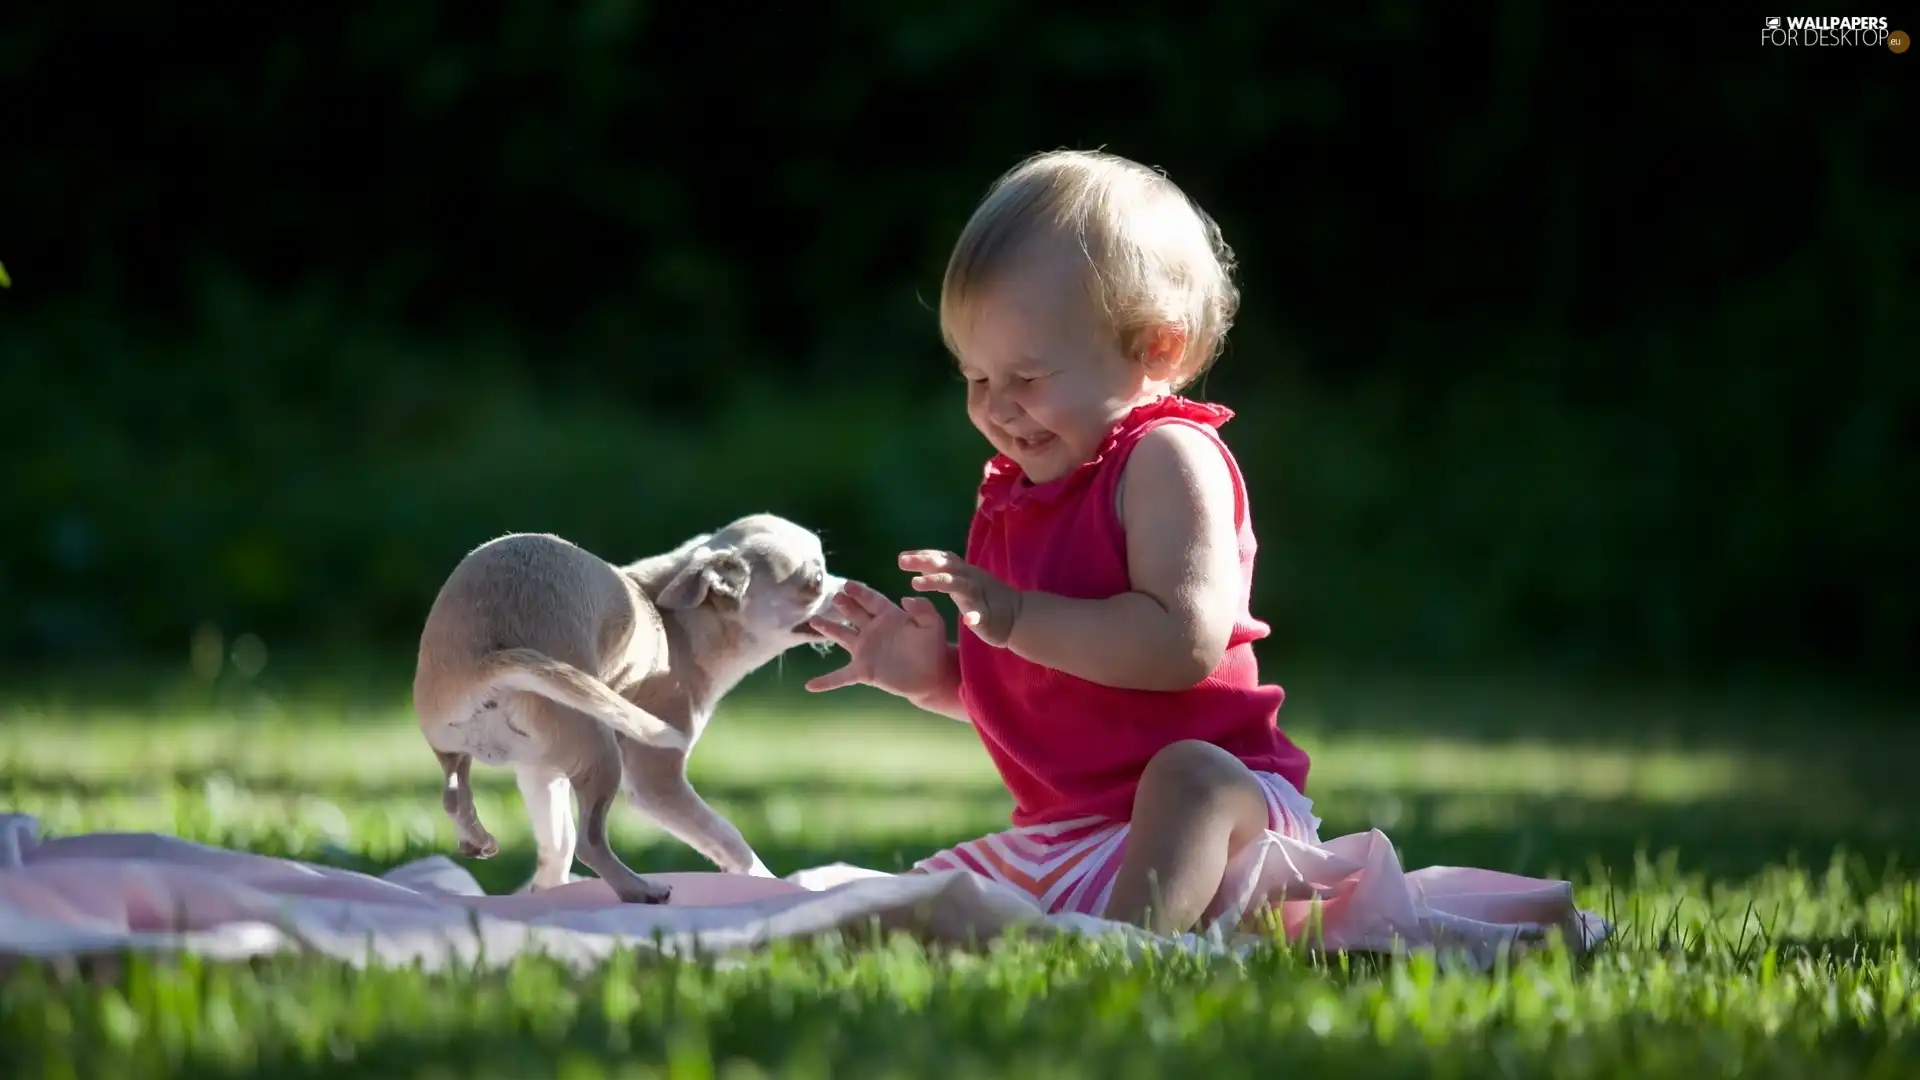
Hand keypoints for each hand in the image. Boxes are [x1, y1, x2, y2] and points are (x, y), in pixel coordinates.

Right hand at [805, 579, 953, 701]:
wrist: (932, 676)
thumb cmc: (933, 647)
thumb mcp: (933, 624)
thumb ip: (923, 609)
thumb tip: (907, 598)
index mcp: (889, 615)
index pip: (871, 600)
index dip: (860, 592)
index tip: (848, 585)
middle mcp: (873, 630)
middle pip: (854, 613)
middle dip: (843, 604)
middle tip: (834, 597)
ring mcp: (866, 650)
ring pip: (842, 635)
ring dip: (827, 628)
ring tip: (812, 620)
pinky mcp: (864, 670)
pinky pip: (841, 676)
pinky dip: (826, 681)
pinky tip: (810, 685)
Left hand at [899, 549, 1022, 647]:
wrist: (1017, 615)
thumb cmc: (984, 597)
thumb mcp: (961, 581)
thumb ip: (942, 572)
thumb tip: (917, 562)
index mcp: (963, 572)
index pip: (942, 558)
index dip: (923, 555)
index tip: (902, 557)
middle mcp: (970, 579)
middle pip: (946, 566)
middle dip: (924, 562)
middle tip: (901, 562)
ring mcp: (979, 597)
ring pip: (958, 585)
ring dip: (937, 581)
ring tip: (916, 584)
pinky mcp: (988, 616)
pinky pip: (981, 615)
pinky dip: (974, 616)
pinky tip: (966, 620)